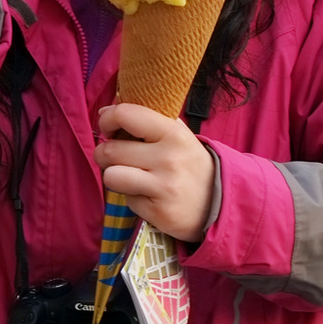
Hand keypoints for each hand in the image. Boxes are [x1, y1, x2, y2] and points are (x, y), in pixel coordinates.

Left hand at [95, 103, 214, 242]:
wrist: (218, 204)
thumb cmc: (188, 164)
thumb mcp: (179, 135)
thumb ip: (146, 119)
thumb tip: (105, 111)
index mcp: (173, 133)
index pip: (126, 114)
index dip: (107, 119)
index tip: (108, 128)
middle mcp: (168, 159)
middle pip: (110, 150)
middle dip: (104, 154)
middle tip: (115, 157)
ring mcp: (164, 187)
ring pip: (111, 176)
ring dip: (114, 176)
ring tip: (127, 176)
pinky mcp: (158, 212)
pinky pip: (126, 200)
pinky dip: (132, 197)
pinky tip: (148, 195)